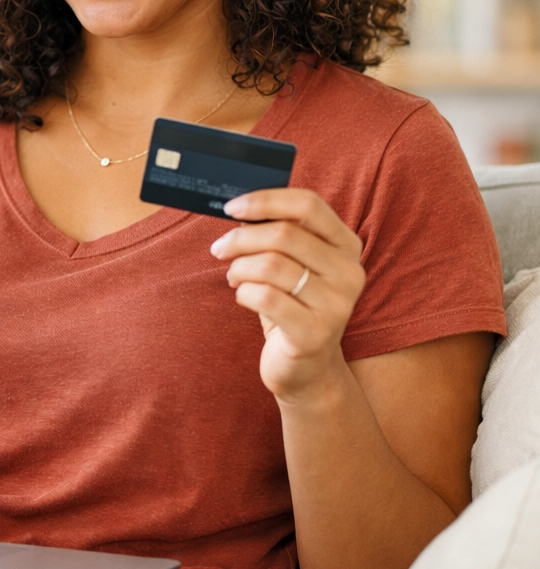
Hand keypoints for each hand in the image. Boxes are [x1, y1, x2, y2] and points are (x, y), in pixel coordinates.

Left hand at [210, 189, 365, 403]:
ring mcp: (337, 305)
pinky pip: (265, 298)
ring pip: (271, 265)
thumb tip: (239, 208)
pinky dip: (243, 292)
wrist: (306, 367)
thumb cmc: (292, 305)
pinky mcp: (315, 334)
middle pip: (283, 234)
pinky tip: (243, 297)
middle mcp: (349, 272)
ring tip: (234, 277)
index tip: (231, 207)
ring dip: (239, 268)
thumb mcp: (290, 264)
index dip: (265, 200)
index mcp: (346, 245)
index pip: (308, 205)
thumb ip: (275, 234)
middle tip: (220, 248)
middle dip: (241, 239)